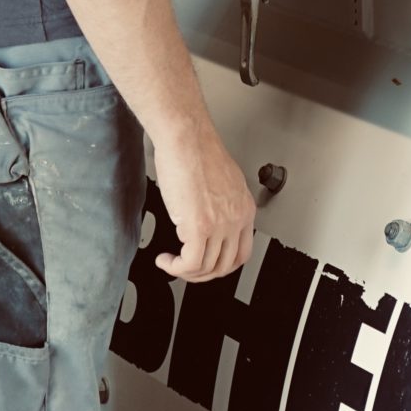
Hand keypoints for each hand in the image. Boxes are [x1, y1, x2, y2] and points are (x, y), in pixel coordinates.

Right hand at [152, 126, 257, 282]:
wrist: (185, 137)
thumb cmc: (196, 149)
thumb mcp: (221, 182)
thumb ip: (221, 205)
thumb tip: (209, 219)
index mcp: (245, 208)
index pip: (241, 252)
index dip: (221, 265)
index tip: (206, 264)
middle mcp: (237, 218)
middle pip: (225, 266)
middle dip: (203, 274)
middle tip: (185, 268)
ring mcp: (220, 224)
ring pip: (206, 268)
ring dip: (185, 272)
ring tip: (171, 263)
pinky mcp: (199, 227)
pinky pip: (190, 263)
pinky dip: (175, 268)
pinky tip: (166, 260)